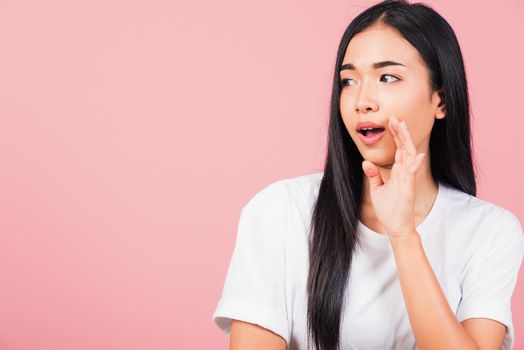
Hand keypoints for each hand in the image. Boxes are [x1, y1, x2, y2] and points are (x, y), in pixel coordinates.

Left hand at [361, 115, 425, 238]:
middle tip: (395, 118)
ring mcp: (408, 180)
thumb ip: (373, 175)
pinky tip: (417, 155)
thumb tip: (365, 162)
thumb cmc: (389, 209)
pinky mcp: (408, 190)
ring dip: (407, 142)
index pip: (398, 149)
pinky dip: (415, 165)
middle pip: (405, 148)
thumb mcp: (377, 189)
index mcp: (398, 172)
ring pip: (409, 157)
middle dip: (401, 133)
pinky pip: (412, 175)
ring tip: (403, 127)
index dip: (396, 135)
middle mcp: (405, 173)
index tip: (391, 121)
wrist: (395, 227)